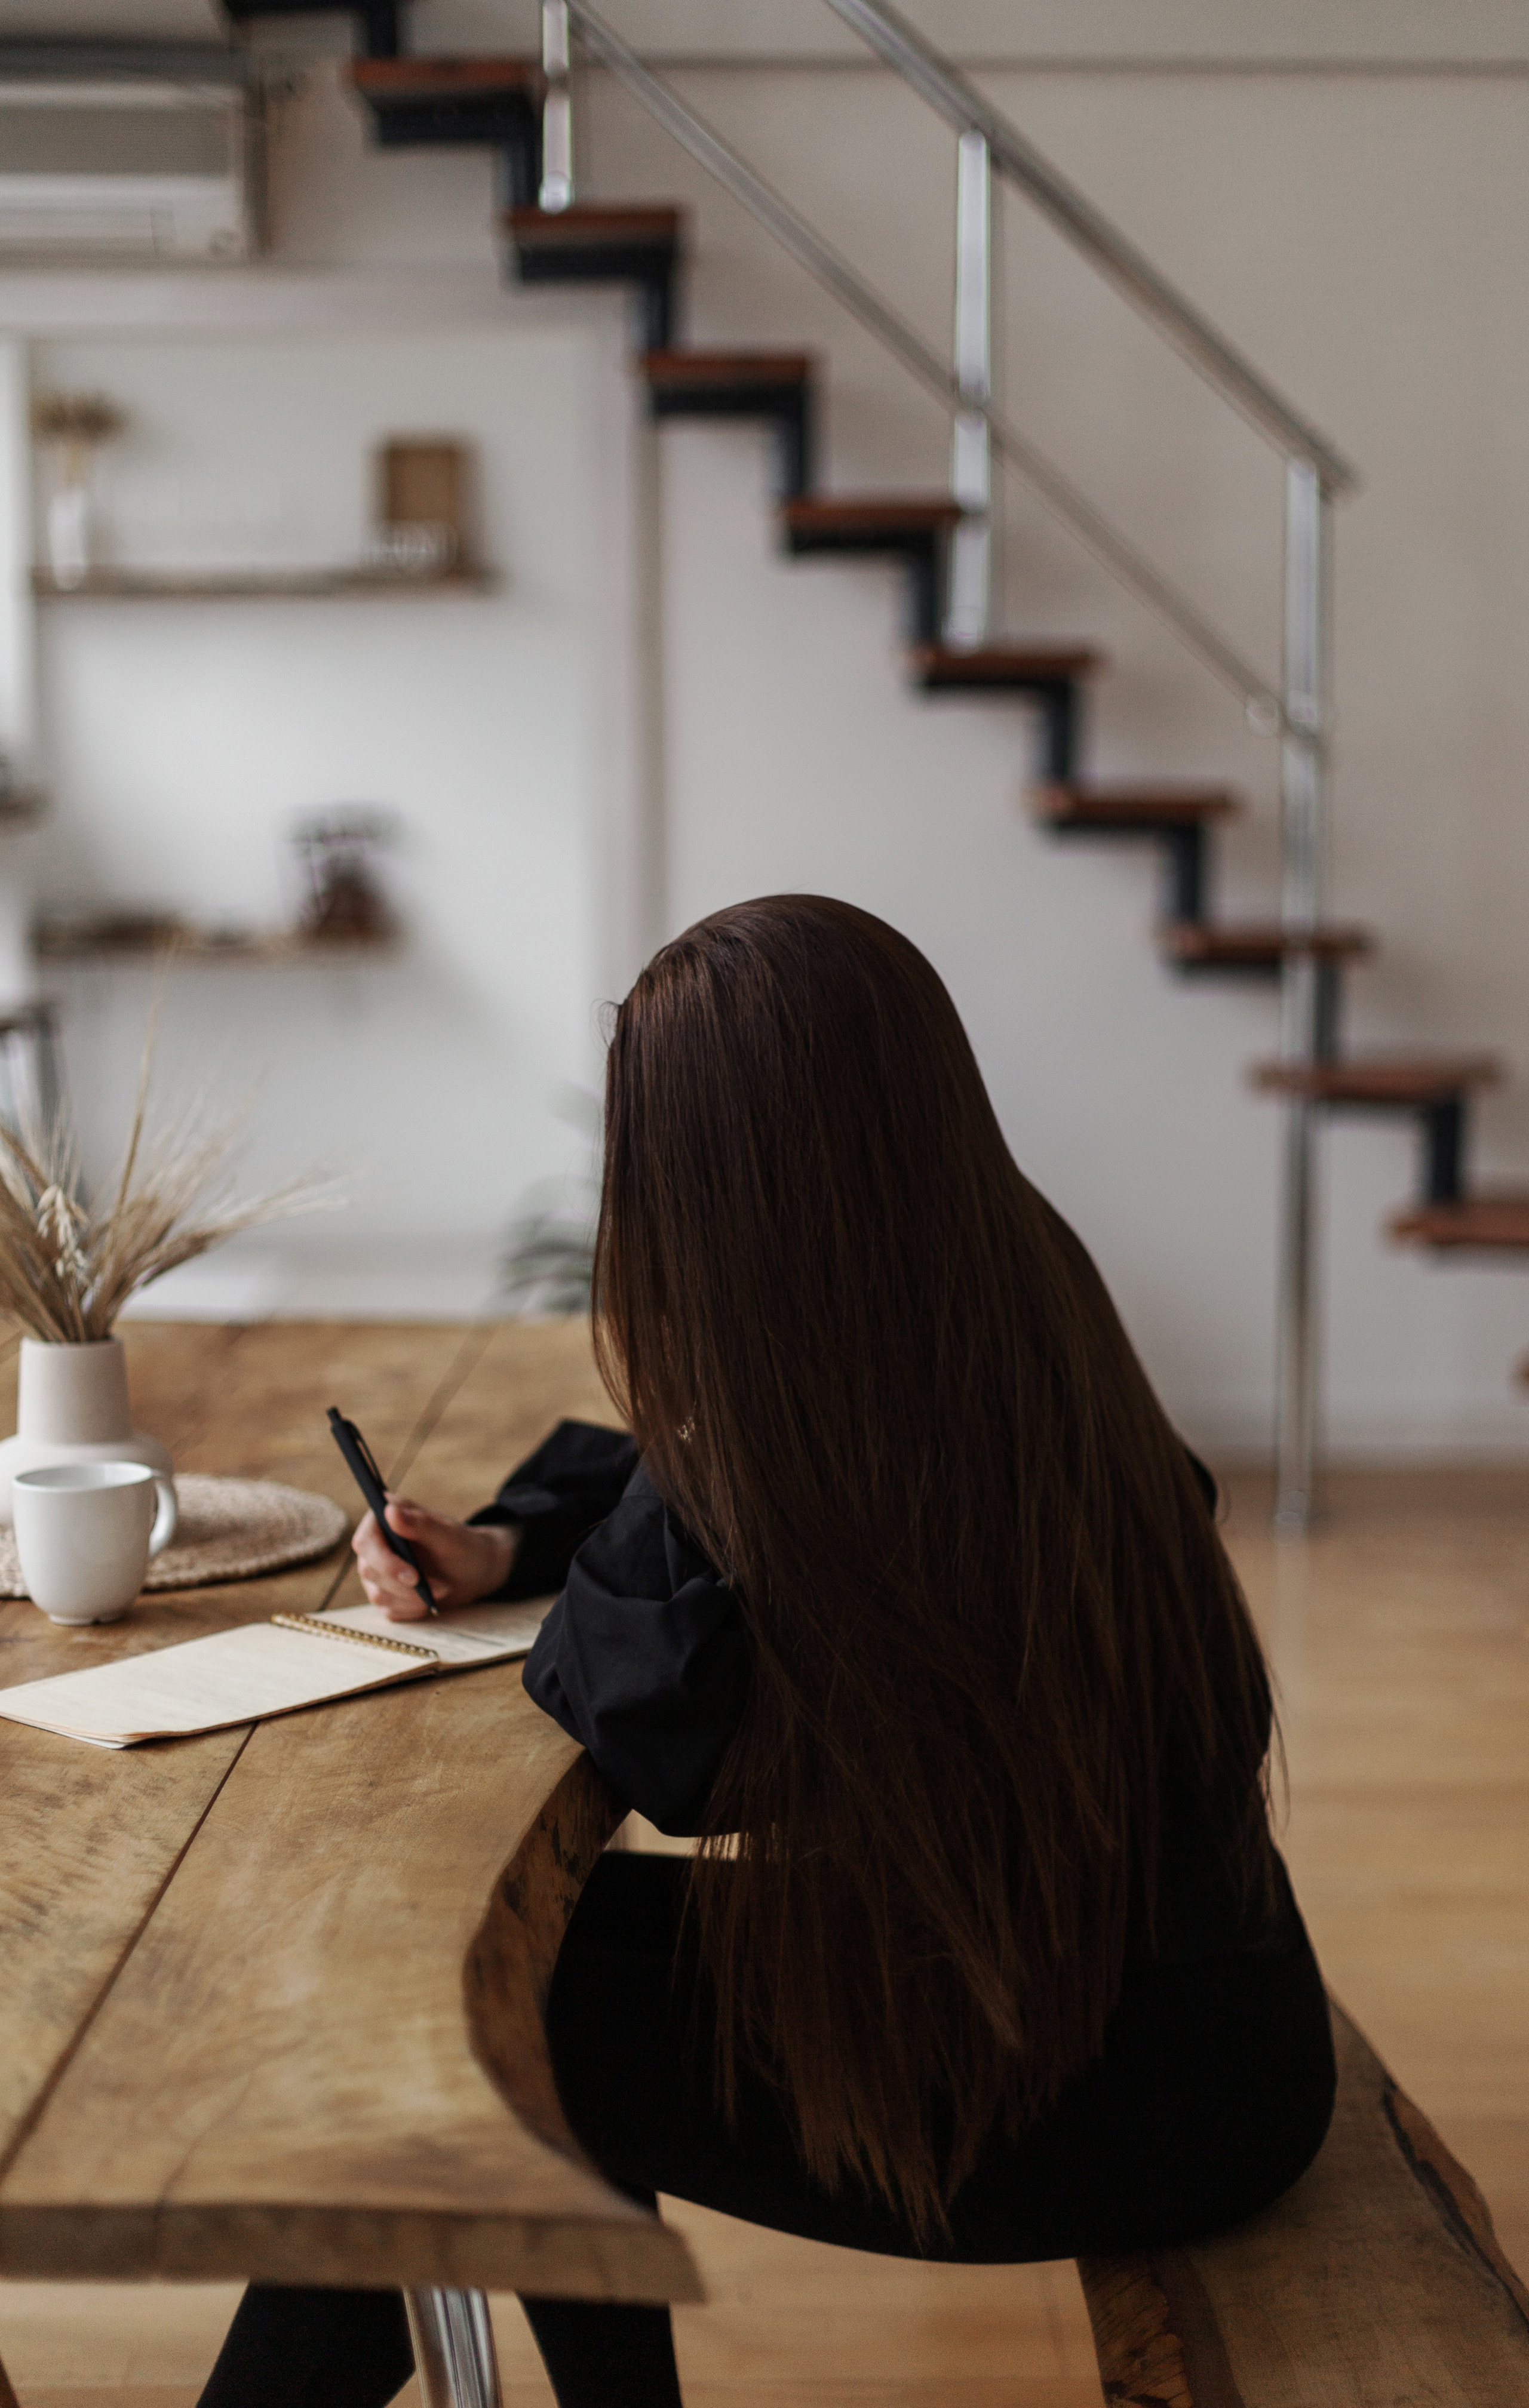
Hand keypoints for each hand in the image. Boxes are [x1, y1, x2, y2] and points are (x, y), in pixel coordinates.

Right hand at [351, 1497, 518, 1618]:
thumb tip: (390, 1510)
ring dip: (414, 1598)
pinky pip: (388, 1610)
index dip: (384, 1561)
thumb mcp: (450, 1536)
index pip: (365, 1541)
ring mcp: (377, 1570)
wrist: (476, 1571)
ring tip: (442, 1589)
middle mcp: (376, 1544)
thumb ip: (421, 1523)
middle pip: (369, 1570)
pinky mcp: (384, 1592)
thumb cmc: (465, 1547)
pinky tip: (431, 1599)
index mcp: (386, 1519)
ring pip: (378, 1594)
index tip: (413, 1576)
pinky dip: (413, 1609)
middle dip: (405, 1585)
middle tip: (441, 1587)